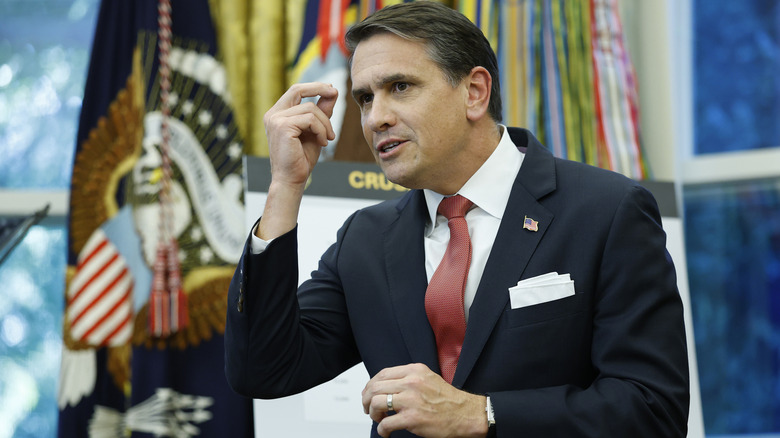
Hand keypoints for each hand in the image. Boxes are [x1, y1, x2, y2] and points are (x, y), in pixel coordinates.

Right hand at [257, 83, 337, 238]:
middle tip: (335, 92)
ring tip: (328, 138)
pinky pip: (310, 119)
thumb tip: (332, 92)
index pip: (295, 91)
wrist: (292, 180)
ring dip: (325, 123)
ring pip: (310, 108)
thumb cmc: (301, 158)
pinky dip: (321, 130)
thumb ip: (321, 112)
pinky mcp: (282, 126)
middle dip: (318, 88)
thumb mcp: (315, 131)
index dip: (314, 87)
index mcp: (277, 114)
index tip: (331, 89)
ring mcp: (275, 119)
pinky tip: (323, 142)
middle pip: (298, 90)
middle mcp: (273, 114)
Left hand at [362, 363, 487, 437]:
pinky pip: (386, 424)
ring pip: (376, 403)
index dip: (371, 385)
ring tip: (379, 419)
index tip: (369, 393)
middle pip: (375, 387)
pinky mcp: (412, 418)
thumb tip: (386, 386)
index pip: (382, 373)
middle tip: (368, 409)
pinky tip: (387, 432)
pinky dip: (382, 430)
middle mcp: (411, 382)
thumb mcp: (428, 378)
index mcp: (414, 371)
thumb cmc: (449, 399)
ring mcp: (411, 400)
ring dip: (373, 414)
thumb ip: (409, 378)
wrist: (466, 414)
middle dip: (366, 400)